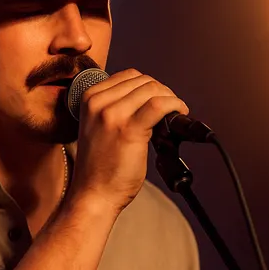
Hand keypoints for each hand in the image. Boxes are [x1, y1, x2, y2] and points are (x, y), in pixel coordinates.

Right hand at [66, 68, 189, 216]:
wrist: (94, 194)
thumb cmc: (99, 166)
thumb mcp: (97, 126)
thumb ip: (115, 108)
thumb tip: (149, 97)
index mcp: (89, 98)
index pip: (128, 76)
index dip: (150, 86)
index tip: (159, 100)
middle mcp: (98, 102)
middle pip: (142, 81)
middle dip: (162, 92)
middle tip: (170, 110)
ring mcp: (112, 115)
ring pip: (152, 90)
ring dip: (170, 99)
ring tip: (174, 115)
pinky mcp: (129, 129)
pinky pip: (159, 105)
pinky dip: (175, 106)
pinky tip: (179, 115)